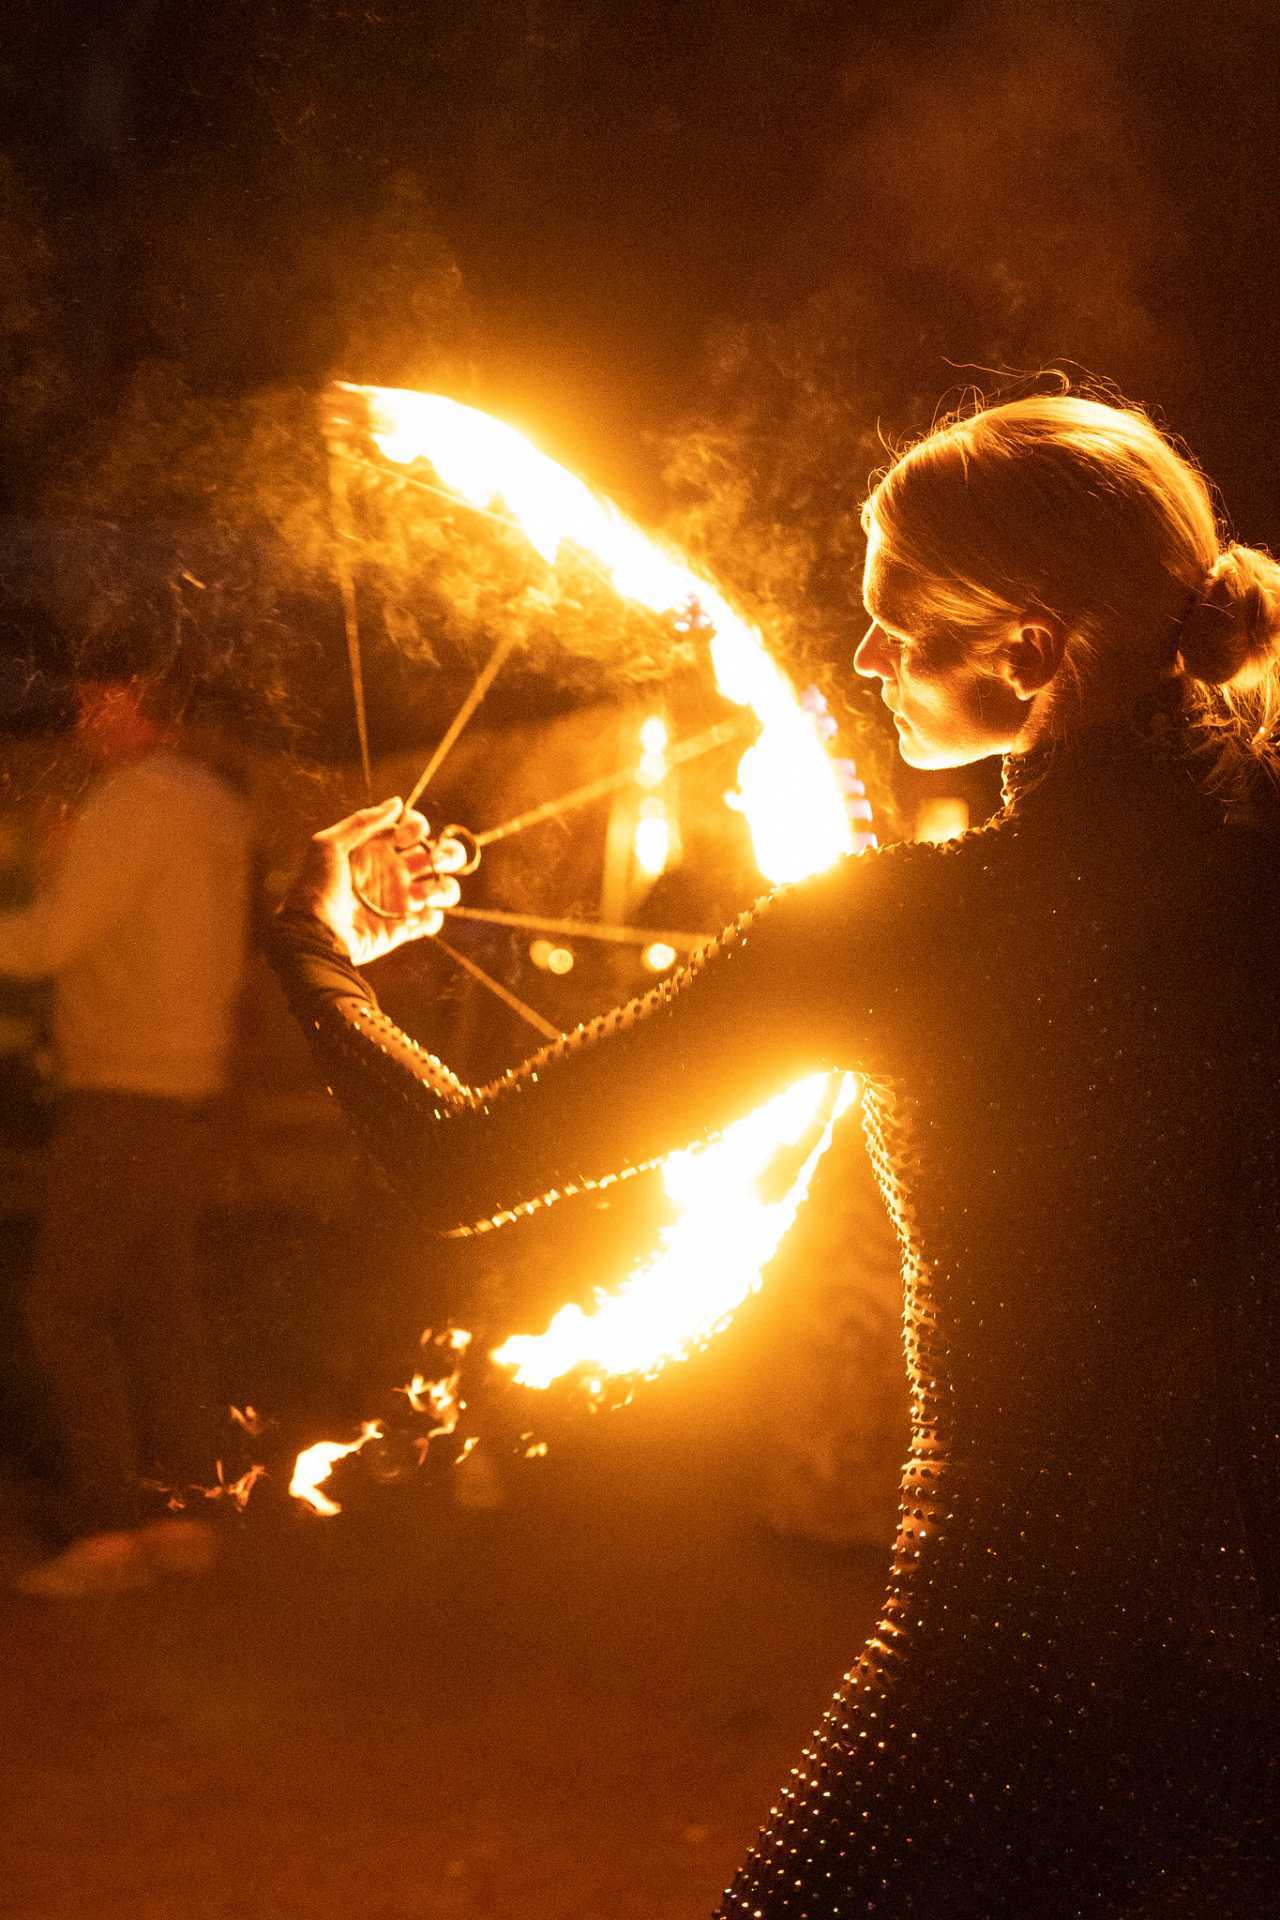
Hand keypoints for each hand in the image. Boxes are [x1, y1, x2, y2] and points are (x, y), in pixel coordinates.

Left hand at [284, 797, 466, 965]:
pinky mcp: (402, 928)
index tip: (402, 838)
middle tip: (434, 861)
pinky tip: (414, 918)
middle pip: (438, 855)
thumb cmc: (316, 887)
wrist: (313, 933)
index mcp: (379, 850)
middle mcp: (395, 872)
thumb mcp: (328, 845)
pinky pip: (431, 921)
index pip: (413, 829)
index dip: (417, 827)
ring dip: (445, 889)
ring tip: (424, 897)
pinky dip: (431, 919)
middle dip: (448, 854)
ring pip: (444, 888)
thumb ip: (363, 822)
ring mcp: (401, 901)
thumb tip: (397, 802)